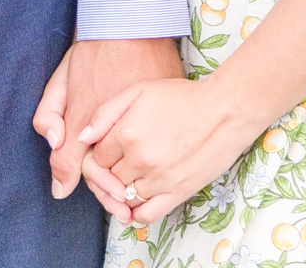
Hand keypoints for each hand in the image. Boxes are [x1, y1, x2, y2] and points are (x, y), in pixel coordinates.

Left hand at [79, 72, 262, 226]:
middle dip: (107, 172)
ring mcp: (159, 179)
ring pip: (124, 197)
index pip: (95, 156)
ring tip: (129, 176)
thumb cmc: (181, 97)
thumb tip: (82, 138)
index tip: (106, 148)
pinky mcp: (178, 193)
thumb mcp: (137, 91)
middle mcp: (140, 160)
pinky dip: (136, 212)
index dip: (97, 153)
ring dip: (121, 190)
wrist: (223, 111)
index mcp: (126, 134)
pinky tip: (136, 201)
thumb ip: (105, 113)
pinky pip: (147, 214)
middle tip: (117, 162)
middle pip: (107, 177)